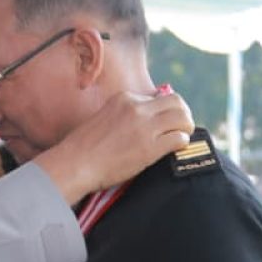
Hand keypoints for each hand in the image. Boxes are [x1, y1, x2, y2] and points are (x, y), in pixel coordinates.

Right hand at [33, 90, 192, 204]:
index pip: (157, 97)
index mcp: (125, 98)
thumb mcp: (104, 117)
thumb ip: (124, 114)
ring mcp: (145, 127)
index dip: (165, 110)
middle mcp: (137, 108)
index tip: (165, 121)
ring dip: (186, 127)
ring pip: (182, 118)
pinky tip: (175, 148)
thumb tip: (142, 120)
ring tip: (183, 136)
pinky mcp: (150, 148)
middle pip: (176, 101)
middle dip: (183, 113)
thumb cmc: (84, 147)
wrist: (75, 164)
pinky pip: (179, 138)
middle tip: (182, 126)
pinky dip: (182, 142)